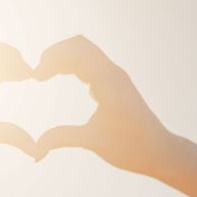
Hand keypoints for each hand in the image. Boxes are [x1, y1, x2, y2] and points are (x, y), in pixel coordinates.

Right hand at [32, 35, 176, 176]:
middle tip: (38, 73)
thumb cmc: (131, 147)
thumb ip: (63, 138)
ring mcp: (117, 78)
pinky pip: (94, 64)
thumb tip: (36, 147)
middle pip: (79, 46)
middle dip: (55, 54)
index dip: (51, 59)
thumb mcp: (94, 142)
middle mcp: (114, 74)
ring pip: (87, 53)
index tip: (36, 77)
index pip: (76, 52)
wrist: (159, 150)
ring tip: (46, 75)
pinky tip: (67, 79)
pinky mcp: (118, 85)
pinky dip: (76, 65)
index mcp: (108, 82)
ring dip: (65, 59)